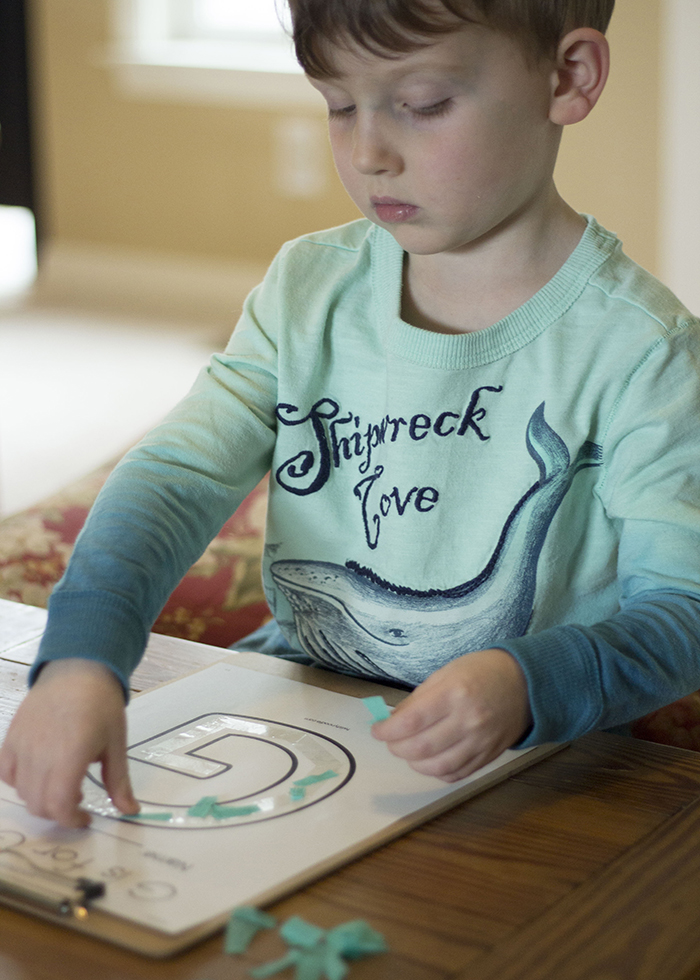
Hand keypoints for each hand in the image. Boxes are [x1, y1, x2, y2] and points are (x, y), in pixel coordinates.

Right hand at [0, 659, 138, 827]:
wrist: (78, 669)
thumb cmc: (102, 705)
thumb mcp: (116, 744)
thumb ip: (119, 782)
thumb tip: (131, 811)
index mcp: (70, 755)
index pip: (59, 805)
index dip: (71, 819)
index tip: (86, 817)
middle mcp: (40, 753)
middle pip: (39, 803)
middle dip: (59, 811)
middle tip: (78, 798)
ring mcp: (21, 745)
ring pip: (22, 791)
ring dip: (41, 798)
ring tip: (62, 781)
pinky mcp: (11, 737)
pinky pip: (6, 773)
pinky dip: (20, 782)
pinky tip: (39, 772)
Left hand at [371, 648, 531, 780]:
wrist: (526, 684)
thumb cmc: (482, 672)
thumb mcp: (446, 673)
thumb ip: (419, 698)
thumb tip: (394, 721)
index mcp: (454, 694)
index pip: (411, 721)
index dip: (387, 730)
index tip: (377, 730)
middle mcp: (468, 721)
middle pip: (421, 748)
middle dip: (397, 748)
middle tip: (390, 741)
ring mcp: (480, 743)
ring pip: (438, 767)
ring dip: (414, 763)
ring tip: (408, 752)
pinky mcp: (489, 756)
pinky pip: (457, 774)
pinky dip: (437, 772)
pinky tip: (430, 761)